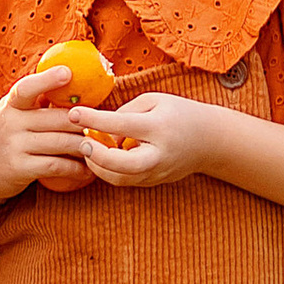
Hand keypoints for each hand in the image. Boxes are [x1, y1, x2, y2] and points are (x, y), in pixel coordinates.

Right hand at [0, 66, 96, 201]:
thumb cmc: (8, 140)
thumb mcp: (13, 116)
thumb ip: (36, 103)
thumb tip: (73, 83)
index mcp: (11, 105)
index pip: (27, 88)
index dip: (47, 79)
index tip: (68, 72)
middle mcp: (10, 123)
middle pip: (57, 118)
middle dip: (83, 123)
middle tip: (102, 126)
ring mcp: (13, 145)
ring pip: (61, 142)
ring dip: (85, 146)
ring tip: (100, 148)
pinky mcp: (19, 168)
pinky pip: (56, 165)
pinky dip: (76, 168)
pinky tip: (86, 170)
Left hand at [73, 92, 222, 186]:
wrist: (210, 141)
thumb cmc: (179, 114)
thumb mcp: (154, 101)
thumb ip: (125, 112)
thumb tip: (99, 129)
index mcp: (159, 127)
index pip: (121, 125)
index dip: (93, 119)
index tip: (74, 113)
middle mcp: (158, 154)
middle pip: (122, 165)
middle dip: (96, 156)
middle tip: (82, 143)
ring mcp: (157, 172)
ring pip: (120, 179)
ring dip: (98, 166)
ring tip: (88, 149)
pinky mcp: (153, 182)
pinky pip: (124, 181)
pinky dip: (108, 171)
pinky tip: (100, 158)